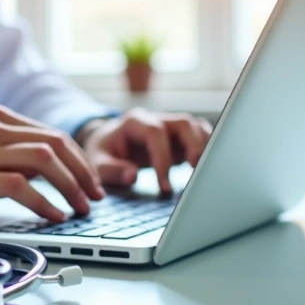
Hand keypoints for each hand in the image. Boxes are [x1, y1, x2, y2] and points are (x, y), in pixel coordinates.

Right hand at [0, 106, 105, 221]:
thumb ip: (13, 152)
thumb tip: (53, 171)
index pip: (54, 135)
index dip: (80, 161)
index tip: (92, 184)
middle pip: (56, 144)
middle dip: (83, 173)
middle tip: (95, 198)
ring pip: (44, 161)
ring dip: (71, 186)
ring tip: (80, 208)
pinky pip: (20, 186)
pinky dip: (44, 202)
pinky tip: (54, 215)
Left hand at [78, 108, 212, 193]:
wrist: (106, 143)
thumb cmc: (103, 153)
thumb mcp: (97, 164)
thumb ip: (112, 170)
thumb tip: (132, 176)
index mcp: (133, 122)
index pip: (154, 132)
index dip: (162, 157)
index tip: (164, 186)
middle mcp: (155, 119)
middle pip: (183, 123)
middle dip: (193, 146)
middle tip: (195, 172)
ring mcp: (169, 126)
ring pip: (195, 126)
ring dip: (204, 147)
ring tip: (204, 172)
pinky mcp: (178, 137)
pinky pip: (199, 135)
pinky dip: (206, 148)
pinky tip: (205, 168)